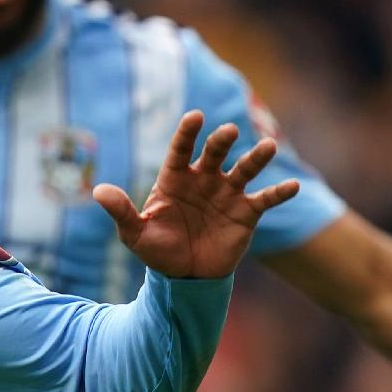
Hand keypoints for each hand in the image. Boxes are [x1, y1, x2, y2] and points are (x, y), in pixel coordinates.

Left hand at [92, 110, 299, 278]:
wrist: (185, 275)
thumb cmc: (158, 249)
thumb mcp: (135, 233)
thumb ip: (121, 211)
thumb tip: (98, 191)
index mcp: (175, 179)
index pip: (181, 150)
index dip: (187, 133)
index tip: (194, 116)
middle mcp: (204, 180)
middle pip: (214, 154)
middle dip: (221, 142)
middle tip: (228, 131)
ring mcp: (227, 194)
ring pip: (244, 170)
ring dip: (256, 158)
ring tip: (269, 147)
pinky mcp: (247, 212)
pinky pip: (265, 199)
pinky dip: (279, 193)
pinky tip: (292, 187)